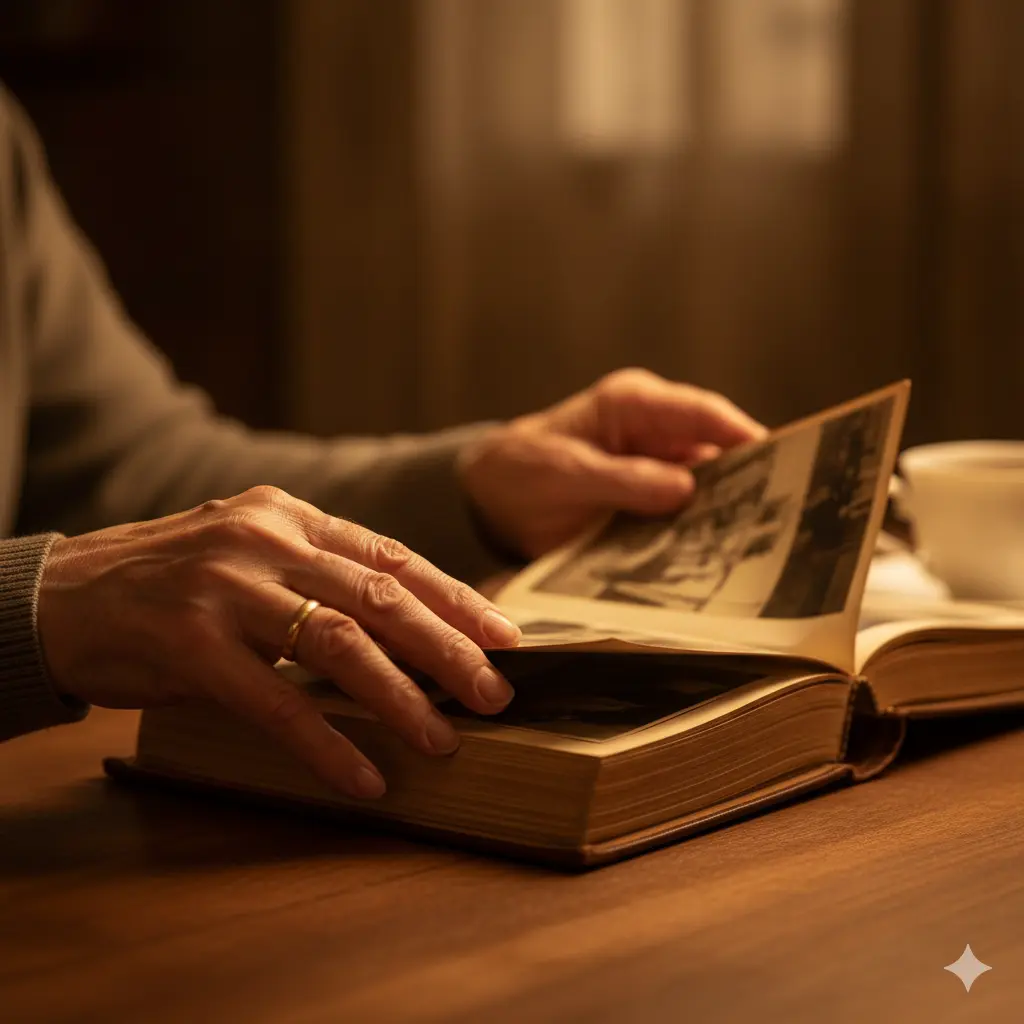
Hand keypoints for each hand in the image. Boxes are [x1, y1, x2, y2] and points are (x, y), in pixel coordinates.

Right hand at [37, 486, 521, 798]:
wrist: (61, 595)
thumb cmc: (169, 582)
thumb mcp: (249, 555)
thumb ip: (318, 575)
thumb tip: (406, 626)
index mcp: (289, 516)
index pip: (393, 555)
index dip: (455, 597)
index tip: (503, 635)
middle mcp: (266, 540)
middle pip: (382, 596)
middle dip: (448, 648)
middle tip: (495, 693)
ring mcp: (228, 587)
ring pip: (341, 643)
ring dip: (402, 697)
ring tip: (445, 740)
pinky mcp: (190, 641)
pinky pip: (277, 701)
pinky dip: (328, 742)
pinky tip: (364, 774)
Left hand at [458, 368, 765, 558]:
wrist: (490, 500)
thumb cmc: (522, 471)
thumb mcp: (564, 475)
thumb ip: (622, 480)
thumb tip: (685, 489)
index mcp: (634, 405)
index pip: (702, 413)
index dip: (745, 436)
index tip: (788, 462)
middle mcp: (656, 433)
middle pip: (717, 452)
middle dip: (751, 481)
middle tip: (787, 516)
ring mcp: (657, 470)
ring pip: (710, 489)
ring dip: (730, 516)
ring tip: (764, 548)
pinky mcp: (651, 505)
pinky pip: (687, 518)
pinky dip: (702, 537)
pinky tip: (722, 563)